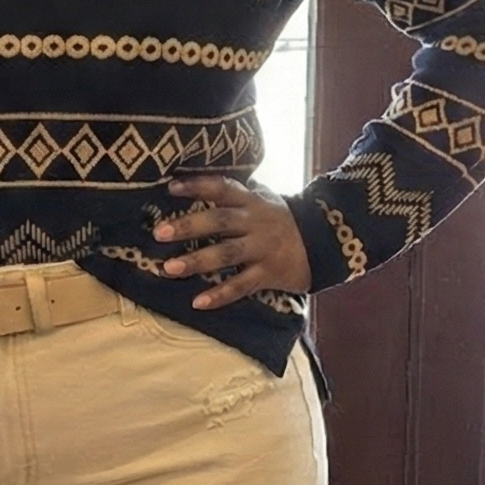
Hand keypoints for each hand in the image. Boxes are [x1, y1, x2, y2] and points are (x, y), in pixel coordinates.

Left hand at [152, 175, 312, 306]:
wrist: (325, 244)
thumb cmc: (281, 220)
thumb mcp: (263, 199)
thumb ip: (235, 194)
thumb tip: (194, 181)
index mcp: (252, 201)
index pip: (223, 188)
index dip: (197, 185)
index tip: (170, 187)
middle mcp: (256, 222)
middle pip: (220, 221)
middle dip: (188, 226)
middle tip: (159, 232)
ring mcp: (262, 248)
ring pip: (227, 254)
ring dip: (196, 261)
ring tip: (169, 268)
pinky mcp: (269, 273)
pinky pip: (241, 286)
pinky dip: (220, 295)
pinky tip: (197, 302)